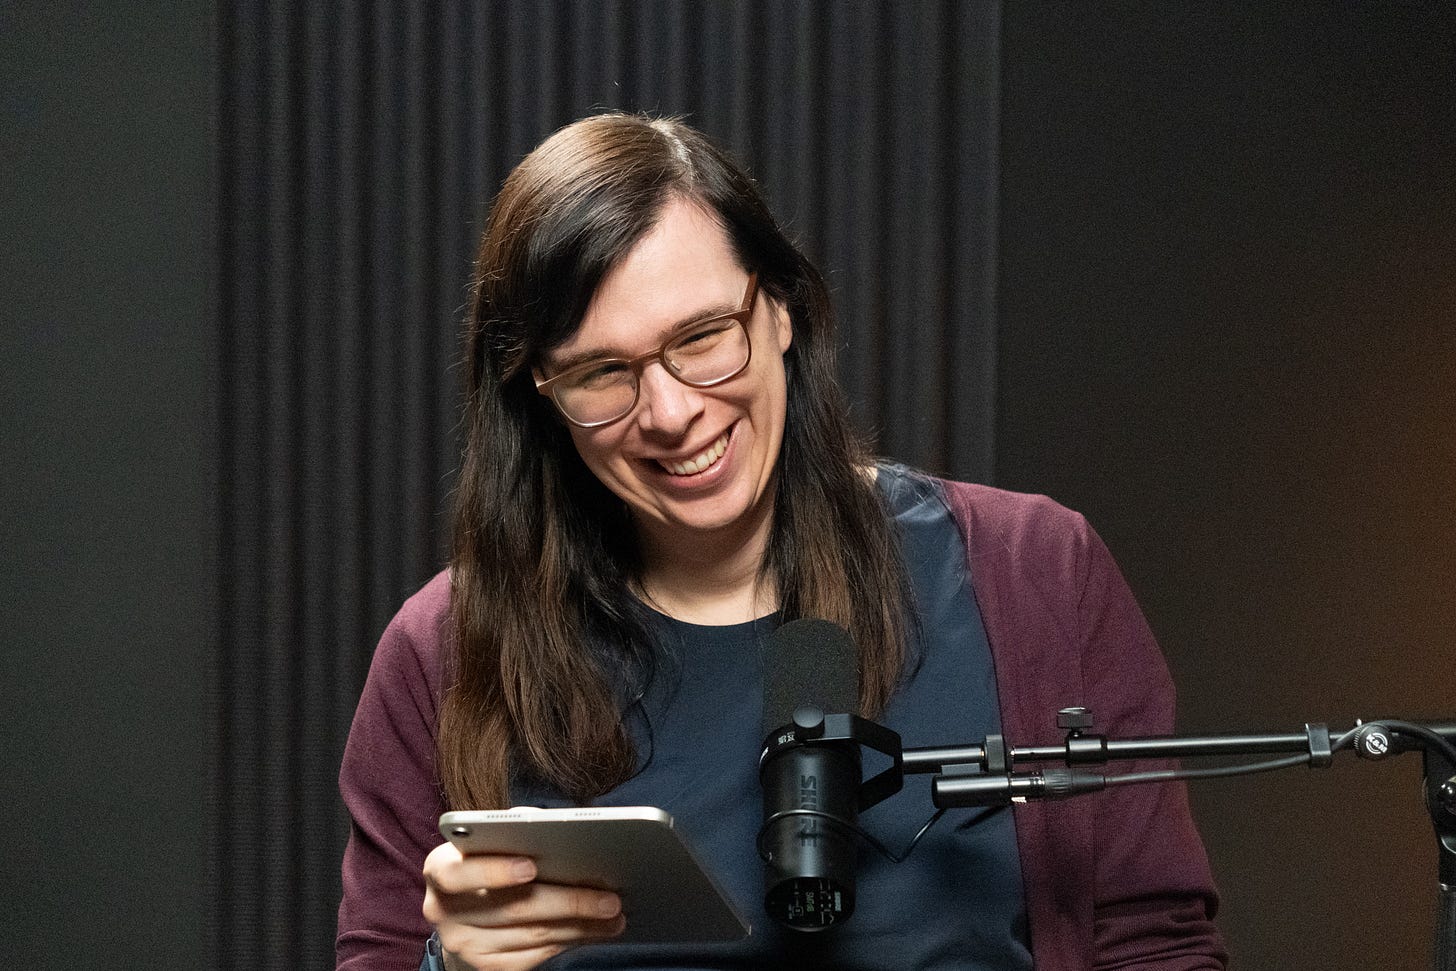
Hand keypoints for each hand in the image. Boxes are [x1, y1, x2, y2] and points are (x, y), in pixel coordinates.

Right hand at [422, 840, 625, 970]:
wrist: (462, 913)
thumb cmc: (485, 863)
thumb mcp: (488, 842)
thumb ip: (513, 830)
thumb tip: (555, 828)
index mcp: (440, 870)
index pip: (458, 873)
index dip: (494, 871)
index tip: (531, 866)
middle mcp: (444, 911)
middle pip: (511, 909)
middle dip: (567, 902)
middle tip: (609, 898)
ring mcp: (464, 944)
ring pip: (530, 936)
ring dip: (579, 926)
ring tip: (614, 915)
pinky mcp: (487, 967)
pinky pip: (535, 956)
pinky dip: (569, 943)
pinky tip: (594, 932)